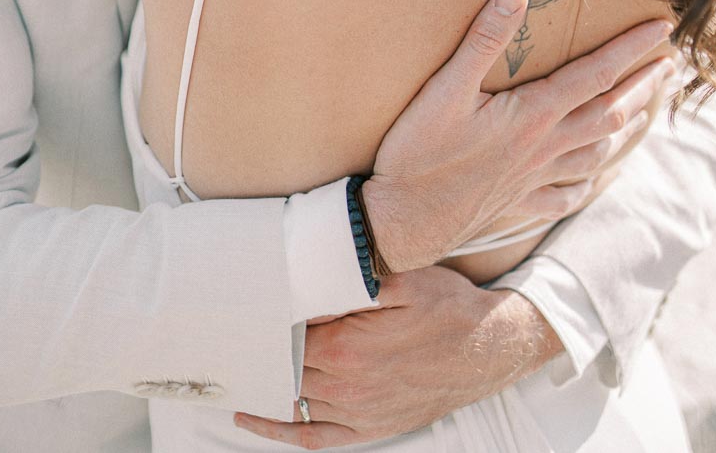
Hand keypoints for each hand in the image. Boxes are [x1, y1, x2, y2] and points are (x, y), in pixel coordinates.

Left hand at [234, 268, 560, 447]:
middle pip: (283, 365)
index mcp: (348, 346)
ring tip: (230, 364)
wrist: (489, 349)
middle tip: (226, 326)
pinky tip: (254, 418)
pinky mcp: (368, 428)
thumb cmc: (448, 308)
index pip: (285, 331)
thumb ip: (352, 281)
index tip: (241, 301)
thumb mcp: (403, 280)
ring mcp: (356, 412)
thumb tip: (308, 279)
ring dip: (261, 383)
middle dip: (257, 345)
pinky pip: (313, 437)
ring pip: (292, 401)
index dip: (263, 316)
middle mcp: (345, 385)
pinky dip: (279, 430)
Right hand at [363, 0, 673, 271]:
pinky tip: (590, 178)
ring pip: (596, 154)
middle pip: (610, 114)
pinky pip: (566, 196)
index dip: (632, 49)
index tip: (664, 28)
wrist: (402, 222)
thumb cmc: (420, 152)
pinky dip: (586, 183)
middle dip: (644, 88)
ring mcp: (534, 180)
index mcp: (534, 115)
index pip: (596, 74)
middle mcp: (544, 148)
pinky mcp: (517, 204)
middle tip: (672, 69)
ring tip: (641, 113)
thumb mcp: (446, 88)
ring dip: (624, 130)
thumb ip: (484, 40)